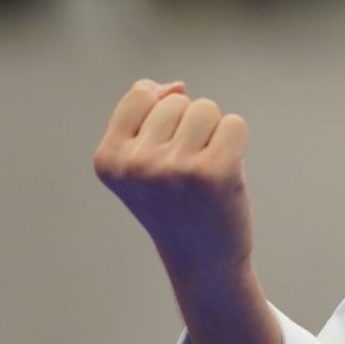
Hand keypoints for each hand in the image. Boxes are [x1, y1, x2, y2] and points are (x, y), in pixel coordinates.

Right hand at [94, 78, 255, 283]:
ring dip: (213, 133)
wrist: (202, 259)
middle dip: (190, 126)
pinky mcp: (213, 173)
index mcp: (108, 158)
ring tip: (205, 170)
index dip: (163, 113)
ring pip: (205, 108)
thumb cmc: (176, 202)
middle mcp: (135, 164)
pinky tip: (226, 172)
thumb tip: (176, 85)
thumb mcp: (143, 159)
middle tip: (187, 171)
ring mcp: (174, 169)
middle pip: (177, 100)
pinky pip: (234, 124)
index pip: (142, 93)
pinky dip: (236, 141)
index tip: (163, 152)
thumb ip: (148, 115)